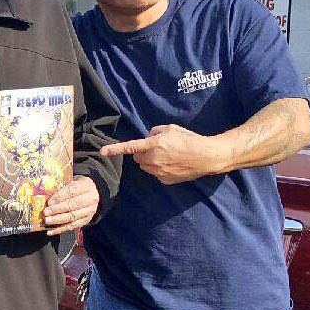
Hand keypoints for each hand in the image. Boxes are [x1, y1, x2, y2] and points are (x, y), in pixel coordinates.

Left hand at [42, 175, 99, 235]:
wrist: (92, 193)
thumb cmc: (77, 187)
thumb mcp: (72, 181)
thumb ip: (61, 187)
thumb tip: (45, 194)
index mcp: (86, 185)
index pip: (73, 190)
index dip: (60, 196)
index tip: (50, 202)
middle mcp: (90, 198)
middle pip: (73, 205)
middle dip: (57, 209)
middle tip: (46, 212)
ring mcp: (89, 211)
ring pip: (73, 216)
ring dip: (58, 220)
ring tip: (47, 221)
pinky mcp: (86, 220)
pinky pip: (73, 226)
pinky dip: (61, 229)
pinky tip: (51, 231)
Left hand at [100, 124, 216, 183]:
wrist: (206, 157)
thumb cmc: (189, 139)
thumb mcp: (170, 128)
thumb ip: (154, 132)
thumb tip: (147, 138)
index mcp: (154, 145)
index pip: (130, 147)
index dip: (115, 149)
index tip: (102, 152)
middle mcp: (153, 160)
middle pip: (138, 158)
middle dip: (143, 153)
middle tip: (158, 148)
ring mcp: (158, 172)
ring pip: (146, 166)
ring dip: (151, 161)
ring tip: (168, 156)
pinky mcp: (164, 180)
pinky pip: (156, 173)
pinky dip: (160, 169)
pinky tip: (173, 164)